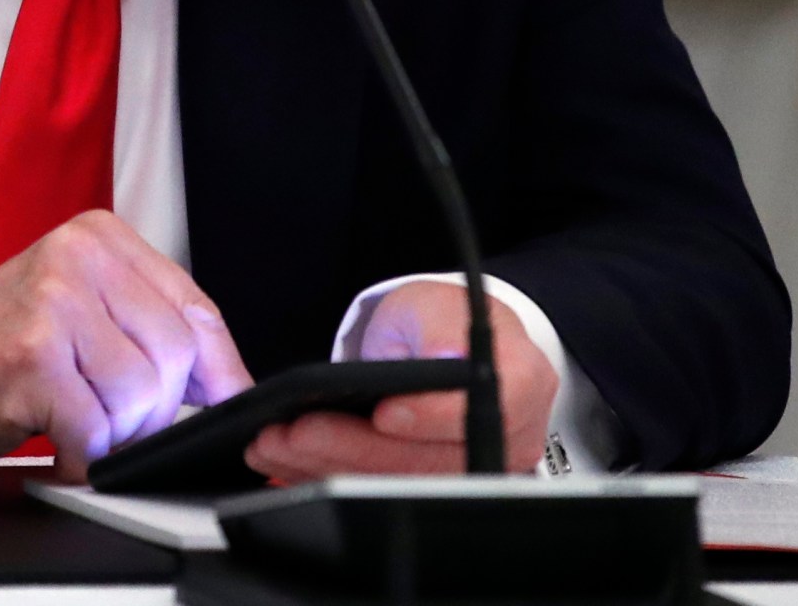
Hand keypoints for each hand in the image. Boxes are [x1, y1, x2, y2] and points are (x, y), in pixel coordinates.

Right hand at [0, 210, 253, 478]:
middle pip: (175, 354)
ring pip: (142, 395)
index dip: (219, 369)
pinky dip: (85, 454)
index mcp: (100, 237)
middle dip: (156, 410)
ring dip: (117, 433)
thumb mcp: (79, 308)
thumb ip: (147, 325)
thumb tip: (225, 380)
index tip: (228, 403)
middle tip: (115, 421)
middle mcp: (77, 257)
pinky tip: (60, 443)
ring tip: (78, 423)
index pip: (195, 308)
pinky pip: (96, 428)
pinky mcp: (31, 357)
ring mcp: (53, 303)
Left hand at [245, 280, 557, 480]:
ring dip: (330, 467)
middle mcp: (505, 437)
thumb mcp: (436, 304)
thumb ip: (440, 328)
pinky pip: (379, 493)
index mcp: (520, 382)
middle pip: (430, 461)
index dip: (432, 419)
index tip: (384, 412)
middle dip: (355, 448)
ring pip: (399, 484)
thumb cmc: (442, 324)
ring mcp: (472, 471)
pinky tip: (290, 460)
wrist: (444, 347)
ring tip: (277, 444)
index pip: (481, 411)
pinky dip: (329, 476)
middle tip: (297, 431)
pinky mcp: (433, 489)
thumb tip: (447, 358)